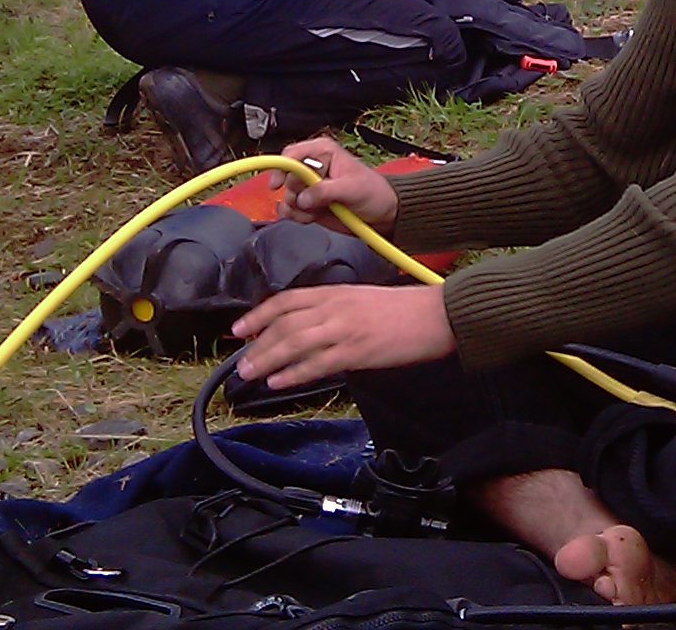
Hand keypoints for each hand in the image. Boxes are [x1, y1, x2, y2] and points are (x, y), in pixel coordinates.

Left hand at [232, 283, 451, 387]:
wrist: (435, 315)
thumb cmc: (402, 310)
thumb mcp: (361, 299)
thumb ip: (333, 309)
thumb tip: (307, 327)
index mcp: (335, 292)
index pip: (286, 301)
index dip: (258, 314)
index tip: (239, 329)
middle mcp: (334, 307)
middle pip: (284, 324)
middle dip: (258, 344)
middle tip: (239, 362)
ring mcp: (344, 329)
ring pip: (294, 343)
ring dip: (268, 360)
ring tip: (249, 374)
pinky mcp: (357, 351)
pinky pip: (317, 364)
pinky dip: (294, 374)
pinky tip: (278, 383)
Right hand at [270, 137, 398, 236]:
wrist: (381, 214)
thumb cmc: (373, 192)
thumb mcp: (352, 189)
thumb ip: (325, 191)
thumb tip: (303, 198)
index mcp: (323, 152)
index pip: (292, 155)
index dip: (283, 168)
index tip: (279, 184)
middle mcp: (312, 167)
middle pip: (286, 178)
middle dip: (296, 194)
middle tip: (313, 202)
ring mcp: (308, 186)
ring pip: (285, 196)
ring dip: (297, 208)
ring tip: (316, 211)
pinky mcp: (307, 203)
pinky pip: (289, 209)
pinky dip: (297, 216)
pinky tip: (312, 217)